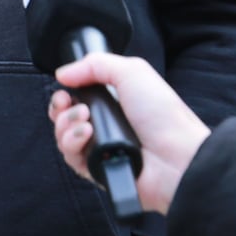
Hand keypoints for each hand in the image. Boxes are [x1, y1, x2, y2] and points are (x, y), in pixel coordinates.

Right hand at [49, 53, 208, 214]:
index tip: (65, 89)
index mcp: (115, 102)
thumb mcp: (132, 72)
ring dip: (66, 124)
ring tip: (85, 119)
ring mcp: (101, 149)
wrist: (176, 155)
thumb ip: (95, 64)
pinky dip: (72, 143)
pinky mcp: (97, 171)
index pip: (78, 97)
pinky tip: (87, 135)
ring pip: (64, 137)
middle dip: (59, 108)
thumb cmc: (163, 114)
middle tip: (68, 103)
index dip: (66, 93)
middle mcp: (106, 125)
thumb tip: (63, 72)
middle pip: (65, 117)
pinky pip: (71, 159)